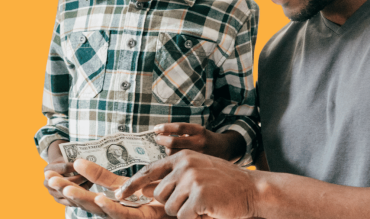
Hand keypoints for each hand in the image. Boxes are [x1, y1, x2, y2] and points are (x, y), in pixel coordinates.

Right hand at [44, 140, 92, 206]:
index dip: (77, 166)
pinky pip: (69, 202)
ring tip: (92, 183)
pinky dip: (79, 198)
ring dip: (82, 188)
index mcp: (49, 169)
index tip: (88, 164)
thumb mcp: (68, 155)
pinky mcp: (57, 200)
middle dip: (81, 178)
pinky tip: (88, 194)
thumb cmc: (67, 159)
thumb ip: (76, 158)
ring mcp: (51, 192)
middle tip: (92, 175)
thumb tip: (89, 159)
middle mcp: (47, 182)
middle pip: (67, 181)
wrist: (60, 167)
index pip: (64, 167)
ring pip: (68, 192)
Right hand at [48, 159, 170, 218]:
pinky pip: (122, 214)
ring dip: (83, 198)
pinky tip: (99, 198)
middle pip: (87, 201)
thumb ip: (105, 176)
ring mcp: (125, 215)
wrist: (181, 203)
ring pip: (100, 209)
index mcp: (112, 200)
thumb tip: (80, 162)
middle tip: (49, 179)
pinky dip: (110, 207)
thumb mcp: (131, 181)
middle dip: (67, 190)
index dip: (68, 182)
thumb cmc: (159, 192)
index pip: (85, 190)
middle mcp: (115, 209)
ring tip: (67, 188)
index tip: (49, 174)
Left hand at [117, 150, 258, 218]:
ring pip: (169, 208)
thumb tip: (145, 188)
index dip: (132, 184)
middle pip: (158, 195)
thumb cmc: (225, 183)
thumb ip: (174, 177)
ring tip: (204, 203)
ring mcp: (192, 179)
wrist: (253, 189)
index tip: (117, 195)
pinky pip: (183, 217)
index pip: (150, 170)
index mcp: (182, 157)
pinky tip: (209, 209)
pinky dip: (195, 218)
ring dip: (184, 212)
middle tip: (196, 199)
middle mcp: (184, 165)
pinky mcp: (199, 196)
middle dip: (173, 203)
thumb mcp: (198, 171)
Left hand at [154, 123, 244, 161]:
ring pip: (174, 154)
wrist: (225, 149)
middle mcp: (199, 142)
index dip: (165, 127)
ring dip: (166, 150)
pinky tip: (171, 157)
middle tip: (157, 138)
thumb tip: (161, 134)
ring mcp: (197, 155)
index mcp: (199, 131)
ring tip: (167, 147)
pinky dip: (172, 159)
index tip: (156, 128)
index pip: (179, 127)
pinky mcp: (197, 164)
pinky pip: (178, 163)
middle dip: (162, 140)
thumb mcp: (198, 131)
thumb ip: (183, 133)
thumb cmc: (206, 139)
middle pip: (174, 142)